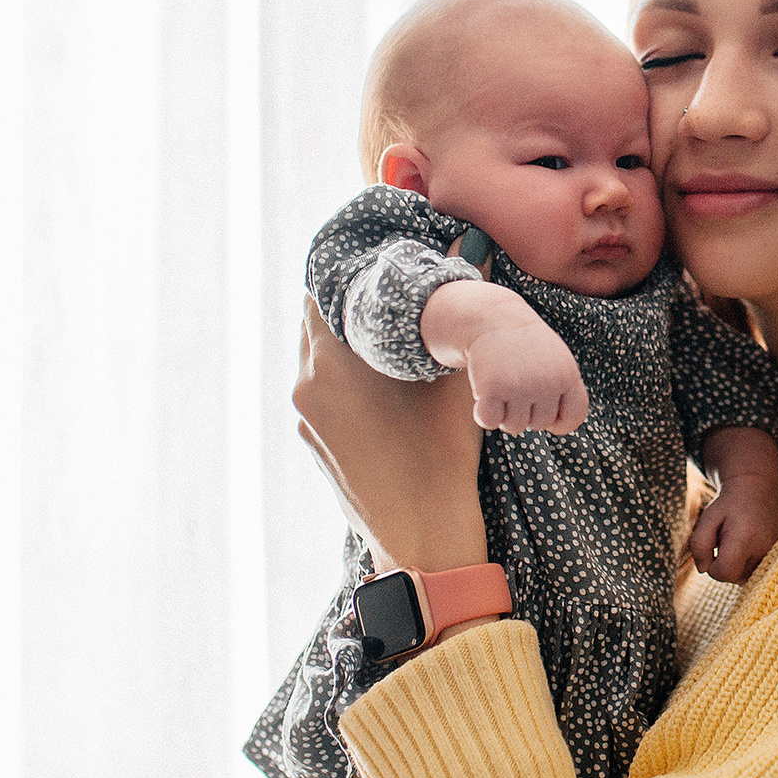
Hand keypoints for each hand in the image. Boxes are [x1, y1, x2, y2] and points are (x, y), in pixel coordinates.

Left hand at [295, 296, 488, 572]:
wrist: (423, 537)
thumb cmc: (442, 455)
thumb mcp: (457, 377)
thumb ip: (456, 305)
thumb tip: (470, 241)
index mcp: (332, 361)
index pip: (321, 294)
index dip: (350, 279)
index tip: (379, 274)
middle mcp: (307, 386)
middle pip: (316, 327)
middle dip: (349, 314)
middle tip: (389, 306)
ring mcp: (307, 420)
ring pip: (318, 364)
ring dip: (346, 351)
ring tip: (389, 348)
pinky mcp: (316, 446)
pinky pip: (322, 398)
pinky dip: (343, 385)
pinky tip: (382, 392)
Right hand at [422, 279, 589, 435]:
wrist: (494, 319)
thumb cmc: (527, 347)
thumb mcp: (556, 363)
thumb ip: (564, 394)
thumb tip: (557, 428)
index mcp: (568, 375)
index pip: (573, 418)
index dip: (559, 421)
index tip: (547, 408)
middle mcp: (547, 383)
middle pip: (539, 425)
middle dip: (526, 410)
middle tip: (517, 381)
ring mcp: (520, 386)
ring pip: (514, 427)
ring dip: (504, 412)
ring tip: (503, 383)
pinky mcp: (492, 388)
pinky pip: (489, 422)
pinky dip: (483, 413)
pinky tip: (484, 392)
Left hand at [690, 425, 777, 582]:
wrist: (757, 488)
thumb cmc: (728, 505)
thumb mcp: (707, 519)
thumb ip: (698, 545)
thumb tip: (704, 569)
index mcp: (745, 538)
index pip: (724, 573)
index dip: (712, 567)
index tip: (713, 550)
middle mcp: (765, 548)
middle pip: (735, 578)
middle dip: (725, 564)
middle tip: (726, 541)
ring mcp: (776, 551)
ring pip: (747, 577)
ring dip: (737, 566)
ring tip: (738, 542)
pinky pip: (758, 571)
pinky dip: (749, 563)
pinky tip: (749, 545)